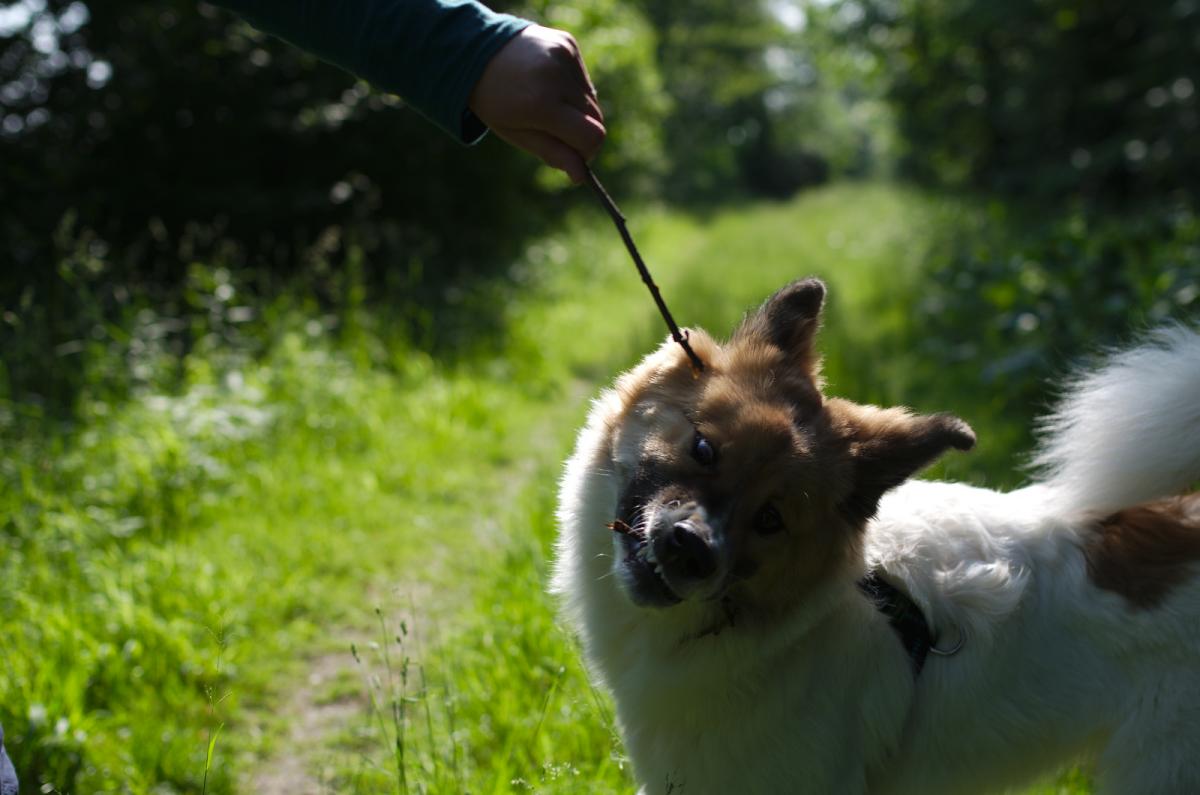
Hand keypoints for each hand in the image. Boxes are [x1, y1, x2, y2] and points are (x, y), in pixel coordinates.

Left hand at [468, 24, 605, 182]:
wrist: (476, 50)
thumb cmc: (494, 100)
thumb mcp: (516, 133)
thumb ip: (552, 153)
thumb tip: (581, 175)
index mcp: (541, 104)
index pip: (591, 136)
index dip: (588, 151)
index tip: (575, 156)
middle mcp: (557, 77)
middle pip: (596, 119)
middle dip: (582, 132)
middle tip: (557, 131)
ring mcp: (565, 56)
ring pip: (592, 99)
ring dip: (577, 109)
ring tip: (547, 101)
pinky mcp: (568, 43)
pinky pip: (584, 79)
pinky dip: (573, 88)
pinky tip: (548, 82)